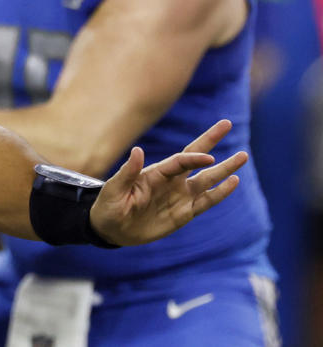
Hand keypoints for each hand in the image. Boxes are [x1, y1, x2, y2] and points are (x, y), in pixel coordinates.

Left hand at [88, 119, 245, 245]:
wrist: (111, 229)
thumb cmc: (110, 205)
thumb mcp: (115, 189)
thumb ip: (128, 171)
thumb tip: (138, 150)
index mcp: (155, 172)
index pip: (180, 161)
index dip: (194, 158)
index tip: (209, 156)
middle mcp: (171, 180)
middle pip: (196, 158)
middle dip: (211, 141)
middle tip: (227, 123)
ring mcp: (180, 196)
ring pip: (207, 179)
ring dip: (224, 169)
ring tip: (243, 156)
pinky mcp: (185, 213)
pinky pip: (206, 202)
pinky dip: (221, 193)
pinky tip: (234, 182)